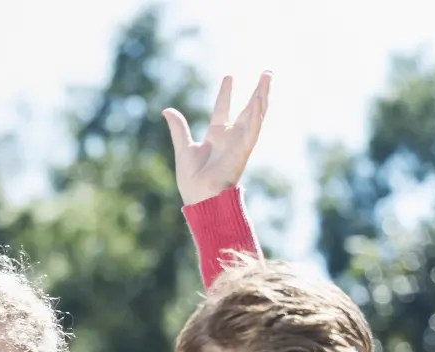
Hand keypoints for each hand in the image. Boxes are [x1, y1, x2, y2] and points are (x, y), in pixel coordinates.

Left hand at [164, 72, 270, 205]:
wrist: (199, 196)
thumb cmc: (192, 179)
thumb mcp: (183, 147)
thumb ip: (179, 128)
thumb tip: (167, 110)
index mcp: (216, 136)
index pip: (222, 109)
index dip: (226, 93)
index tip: (229, 77)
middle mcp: (231, 137)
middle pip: (247, 108)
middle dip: (257, 91)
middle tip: (266, 72)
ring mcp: (239, 141)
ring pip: (255, 114)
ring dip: (262, 95)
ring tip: (268, 76)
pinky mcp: (244, 148)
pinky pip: (253, 128)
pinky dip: (257, 113)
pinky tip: (260, 98)